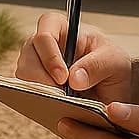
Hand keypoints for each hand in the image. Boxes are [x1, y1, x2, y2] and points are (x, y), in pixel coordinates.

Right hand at [15, 11, 133, 103]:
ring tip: (63, 105)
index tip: (63, 78)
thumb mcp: (115, 62)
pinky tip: (57, 110)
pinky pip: (26, 95)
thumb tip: (74, 79)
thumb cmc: (111, 65)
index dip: (50, 56)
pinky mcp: (32, 86)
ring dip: (41, 93)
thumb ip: (97, 66)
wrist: (111, 88)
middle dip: (42, 80)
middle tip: (62, 98)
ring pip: (24, 78)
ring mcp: (33, 65)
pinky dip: (40, 103)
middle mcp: (42, 45)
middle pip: (28, 58)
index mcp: (60, 29)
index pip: (44, 34)